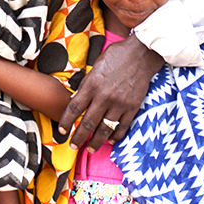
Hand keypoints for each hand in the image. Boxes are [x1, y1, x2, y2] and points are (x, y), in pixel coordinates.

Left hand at [59, 35, 162, 150]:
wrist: (141, 54)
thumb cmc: (116, 56)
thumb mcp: (95, 67)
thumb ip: (86, 84)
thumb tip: (76, 100)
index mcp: (92, 84)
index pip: (74, 107)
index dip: (66, 122)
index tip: (62, 131)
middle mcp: (104, 96)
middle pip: (88, 122)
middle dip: (79, 137)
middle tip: (73, 147)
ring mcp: (119, 104)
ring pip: (105, 129)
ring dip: (96, 142)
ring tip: (90, 149)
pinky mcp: (132, 107)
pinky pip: (122, 127)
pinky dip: (116, 137)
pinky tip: (110, 141)